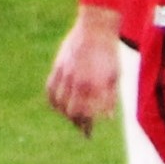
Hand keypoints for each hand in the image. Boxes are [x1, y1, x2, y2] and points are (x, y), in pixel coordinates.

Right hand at [45, 7, 122, 131]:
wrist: (95, 29)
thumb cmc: (109, 54)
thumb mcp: (115, 76)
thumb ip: (110, 98)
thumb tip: (107, 118)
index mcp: (94, 86)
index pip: (86, 115)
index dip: (86, 127)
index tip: (88, 134)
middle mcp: (78, 83)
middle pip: (71, 112)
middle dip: (76, 122)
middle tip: (81, 126)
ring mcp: (66, 75)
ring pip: (58, 103)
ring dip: (64, 113)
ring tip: (71, 116)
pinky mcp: (58, 67)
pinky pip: (49, 89)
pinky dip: (52, 100)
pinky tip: (57, 105)